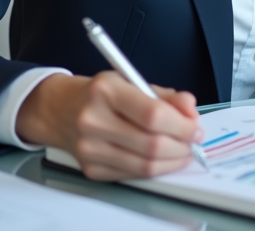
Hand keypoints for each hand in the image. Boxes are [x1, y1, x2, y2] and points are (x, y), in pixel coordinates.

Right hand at [16, 72, 200, 180]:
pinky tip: (161, 159)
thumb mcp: (131, 81)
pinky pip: (132, 174)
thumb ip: (165, 96)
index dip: (182, 124)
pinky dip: (153, 169)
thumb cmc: (100, 93)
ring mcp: (89, 148)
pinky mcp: (90, 169)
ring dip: (172, 161)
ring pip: (144, 165)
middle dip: (182, 145)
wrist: (58, 109)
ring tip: (182, 151)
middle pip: (152, 144)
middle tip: (193, 140)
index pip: (153, 114)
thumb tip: (191, 110)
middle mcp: (93, 120)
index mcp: (106, 91)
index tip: (196, 126)